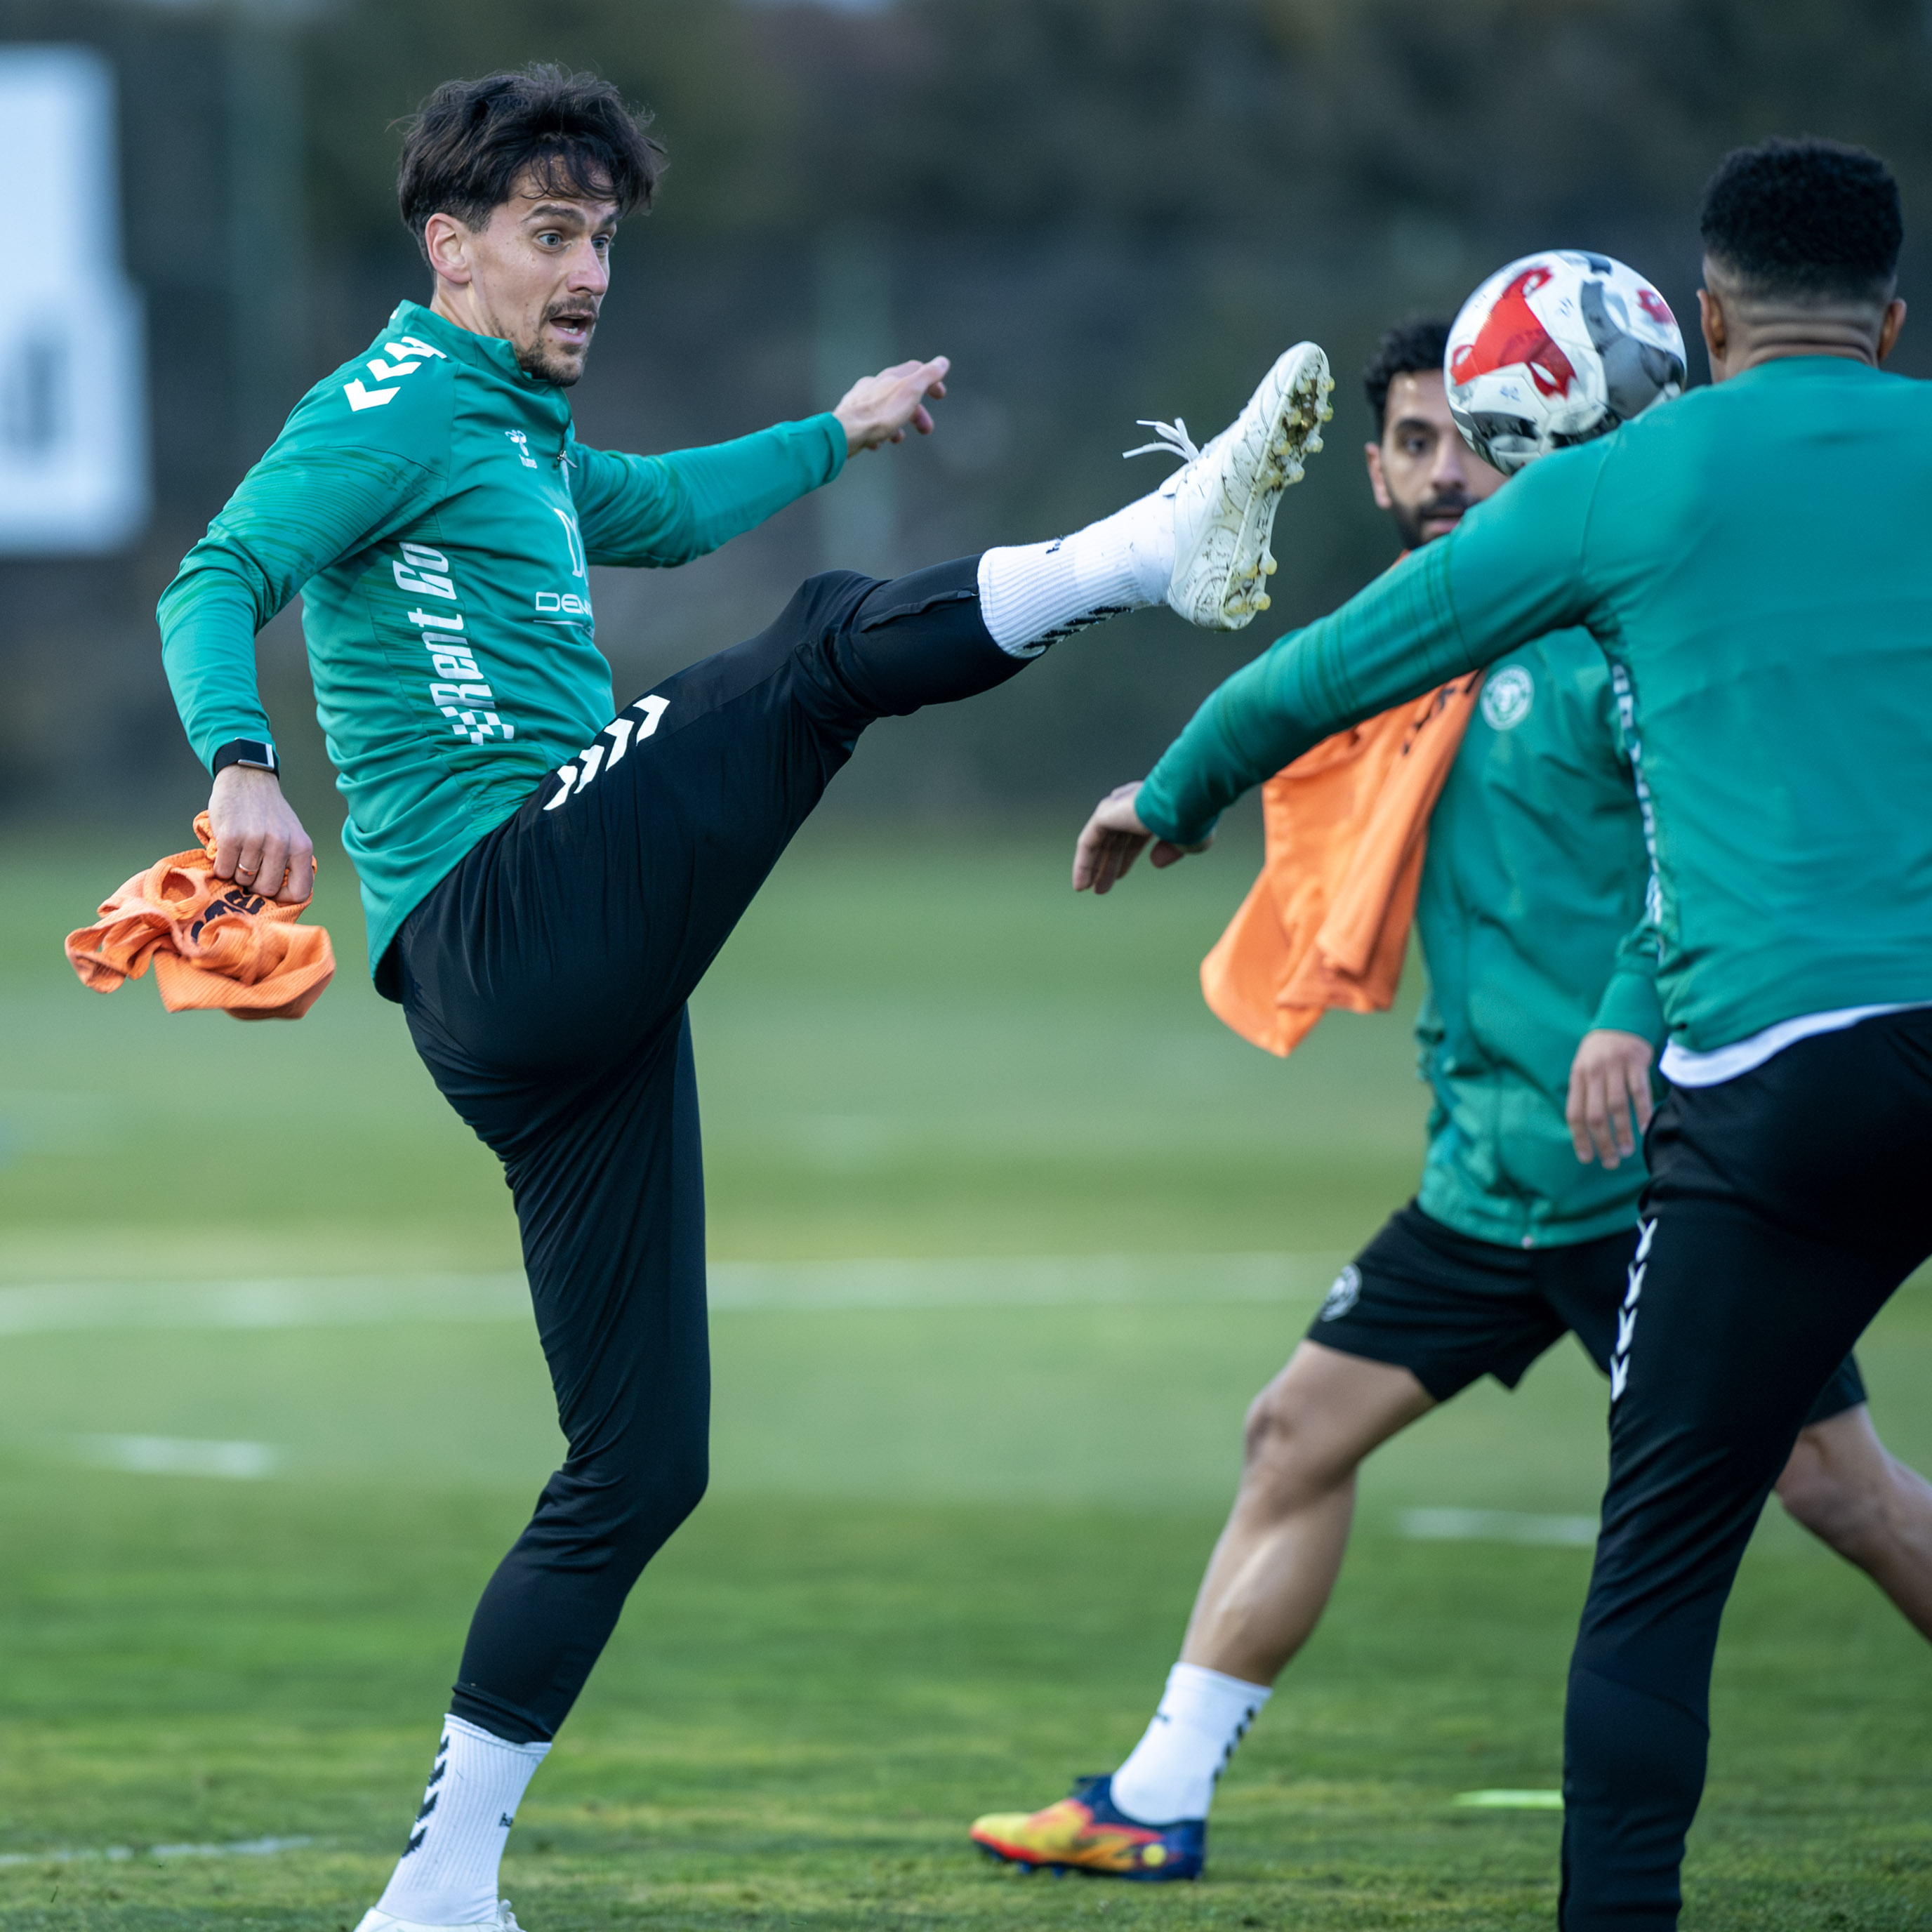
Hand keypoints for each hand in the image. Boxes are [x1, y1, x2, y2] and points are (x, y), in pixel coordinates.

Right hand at [208, 765, 314, 904]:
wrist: (248, 779)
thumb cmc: (269, 812)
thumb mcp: (292, 835)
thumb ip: (291, 861)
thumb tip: (283, 897)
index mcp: (302, 847)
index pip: (300, 891)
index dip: (283, 898)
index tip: (272, 892)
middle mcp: (281, 845)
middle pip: (266, 889)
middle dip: (255, 884)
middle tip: (249, 868)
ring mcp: (256, 841)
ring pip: (243, 880)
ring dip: (236, 872)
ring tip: (239, 853)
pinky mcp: (230, 837)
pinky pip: (223, 870)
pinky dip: (221, 866)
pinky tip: (225, 851)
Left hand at [834, 357, 948, 452]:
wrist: (847, 432)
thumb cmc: (881, 413)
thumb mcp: (911, 392)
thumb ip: (928, 375)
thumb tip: (943, 362)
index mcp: (891, 377)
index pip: (916, 370)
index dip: (932, 380)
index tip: (940, 395)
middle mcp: (875, 384)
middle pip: (901, 394)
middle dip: (917, 412)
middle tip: (926, 429)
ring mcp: (861, 400)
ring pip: (885, 409)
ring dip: (897, 423)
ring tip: (899, 439)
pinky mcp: (850, 417)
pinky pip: (868, 422)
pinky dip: (878, 431)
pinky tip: (879, 442)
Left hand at [1072, 781, 1210, 893]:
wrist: (1185, 802)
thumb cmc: (1193, 819)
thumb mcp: (1188, 841)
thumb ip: (1172, 850)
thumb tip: (1155, 862)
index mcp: (1152, 808)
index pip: (1133, 836)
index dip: (1126, 857)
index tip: (1120, 876)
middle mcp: (1131, 804)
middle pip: (1113, 840)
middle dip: (1108, 864)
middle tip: (1101, 888)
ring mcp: (1117, 807)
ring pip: (1099, 842)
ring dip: (1092, 866)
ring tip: (1085, 889)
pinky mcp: (1105, 814)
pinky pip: (1088, 842)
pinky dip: (1083, 863)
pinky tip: (1081, 884)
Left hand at [1566, 1028, 1656, 1167]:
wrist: (1621, 1020)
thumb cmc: (1599, 1052)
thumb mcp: (1582, 1067)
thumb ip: (1583, 1093)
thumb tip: (1583, 1129)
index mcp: (1578, 1076)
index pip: (1574, 1113)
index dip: (1579, 1138)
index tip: (1587, 1158)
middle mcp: (1594, 1073)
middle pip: (1596, 1115)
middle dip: (1603, 1142)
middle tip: (1610, 1162)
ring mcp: (1616, 1067)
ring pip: (1618, 1106)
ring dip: (1623, 1132)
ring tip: (1627, 1151)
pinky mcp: (1636, 1062)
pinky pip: (1639, 1091)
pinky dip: (1642, 1111)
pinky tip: (1644, 1127)